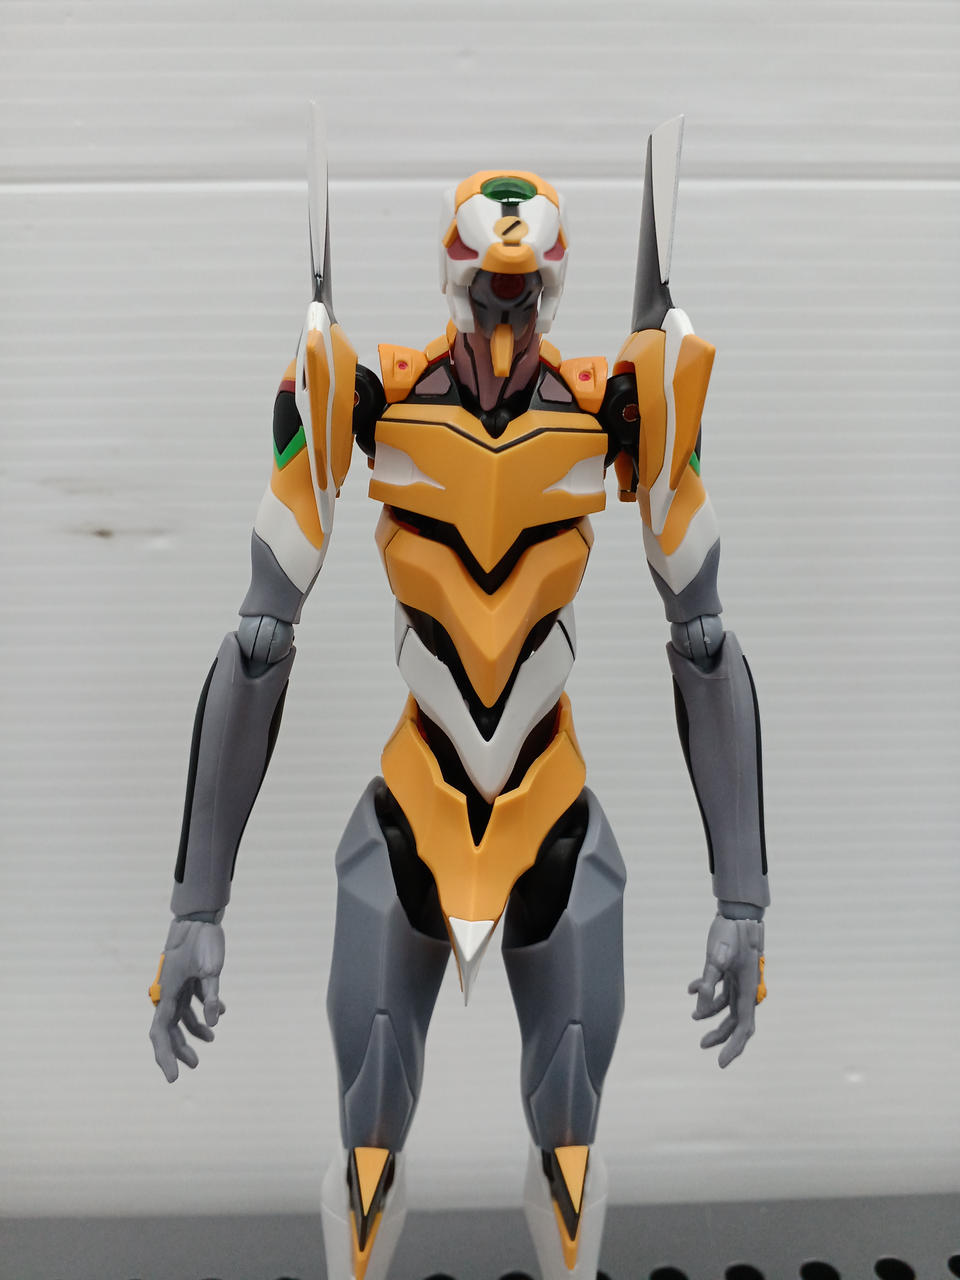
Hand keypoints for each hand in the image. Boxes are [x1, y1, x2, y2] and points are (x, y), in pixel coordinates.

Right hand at [148, 918, 225, 1081]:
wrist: (199, 917)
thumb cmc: (203, 941)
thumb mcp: (212, 970)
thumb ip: (212, 997)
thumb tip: (215, 1024)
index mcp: (167, 995)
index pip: (160, 1035)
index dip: (165, 1058)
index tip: (174, 1079)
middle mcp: (168, 993)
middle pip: (169, 1029)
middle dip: (180, 1049)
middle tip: (194, 1066)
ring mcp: (177, 986)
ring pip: (181, 1016)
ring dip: (194, 1030)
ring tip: (212, 1039)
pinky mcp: (188, 978)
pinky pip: (192, 1000)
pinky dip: (204, 1008)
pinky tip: (221, 1012)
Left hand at [688, 914, 764, 1067]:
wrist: (738, 913)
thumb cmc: (731, 933)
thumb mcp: (716, 957)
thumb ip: (708, 981)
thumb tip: (699, 1007)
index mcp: (748, 990)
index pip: (743, 1028)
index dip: (734, 1047)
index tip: (721, 1063)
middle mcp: (746, 988)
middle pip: (736, 1021)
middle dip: (721, 1036)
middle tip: (702, 1045)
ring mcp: (739, 980)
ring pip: (727, 1006)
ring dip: (710, 1014)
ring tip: (693, 1018)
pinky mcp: (731, 970)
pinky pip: (721, 988)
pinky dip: (706, 991)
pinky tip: (690, 989)